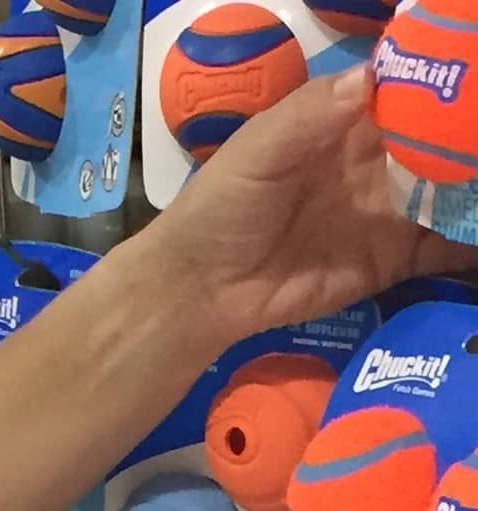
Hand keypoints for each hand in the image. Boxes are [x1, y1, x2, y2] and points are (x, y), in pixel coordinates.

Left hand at [152, 67, 477, 350]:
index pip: (410, 93)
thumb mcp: (260, 148)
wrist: (203, 289)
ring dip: (476, 188)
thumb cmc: (222, 206)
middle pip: (441, 141)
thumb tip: (371, 79)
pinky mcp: (391, 262)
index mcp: (348, 123)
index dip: (445, 86)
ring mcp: (388, 213)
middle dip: (470, 138)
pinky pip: (441, 248)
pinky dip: (471, 241)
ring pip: (451, 191)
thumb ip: (312, 113)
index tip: (475, 79)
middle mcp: (377, 163)